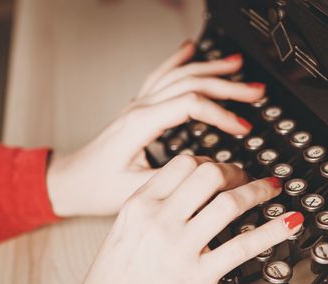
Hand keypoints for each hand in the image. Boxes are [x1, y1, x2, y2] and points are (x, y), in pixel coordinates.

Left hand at [46, 41, 265, 215]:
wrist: (72, 181)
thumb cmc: (96, 186)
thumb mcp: (134, 190)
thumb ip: (172, 179)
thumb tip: (207, 169)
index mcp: (140, 124)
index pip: (190, 105)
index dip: (221, 114)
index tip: (243, 128)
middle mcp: (140, 108)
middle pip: (190, 84)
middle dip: (227, 86)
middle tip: (255, 91)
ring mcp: (138, 105)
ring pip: (179, 76)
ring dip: (210, 69)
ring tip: (236, 65)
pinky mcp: (139, 108)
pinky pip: (160, 76)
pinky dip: (177, 60)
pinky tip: (189, 49)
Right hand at [80, 156, 303, 283]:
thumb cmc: (110, 281)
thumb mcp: (122, 230)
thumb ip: (151, 207)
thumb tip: (186, 193)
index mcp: (138, 204)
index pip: (183, 163)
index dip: (210, 161)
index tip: (220, 169)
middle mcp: (159, 219)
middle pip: (209, 174)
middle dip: (235, 171)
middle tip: (246, 177)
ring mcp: (180, 246)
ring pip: (229, 203)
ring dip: (258, 191)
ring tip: (270, 190)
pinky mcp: (198, 275)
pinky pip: (242, 246)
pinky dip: (272, 231)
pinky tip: (289, 223)